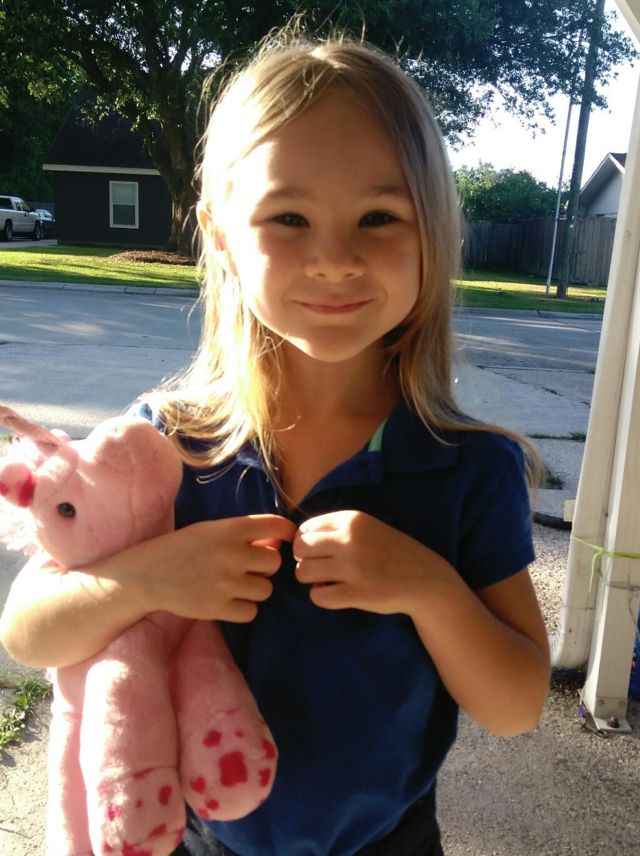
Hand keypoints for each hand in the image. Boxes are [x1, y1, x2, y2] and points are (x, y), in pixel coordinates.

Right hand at [143, 514, 295, 621]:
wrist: (148, 574)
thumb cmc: (184, 548)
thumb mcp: (212, 530)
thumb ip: (244, 534)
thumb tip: (279, 543)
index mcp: (231, 529)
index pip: (277, 526)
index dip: (286, 533)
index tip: (284, 540)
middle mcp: (231, 554)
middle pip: (275, 563)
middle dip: (264, 567)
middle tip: (246, 568)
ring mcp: (225, 583)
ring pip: (266, 590)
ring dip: (254, 589)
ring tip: (233, 585)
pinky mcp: (217, 608)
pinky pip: (251, 612)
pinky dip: (243, 608)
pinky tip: (227, 600)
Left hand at [293, 510, 448, 615]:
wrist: (426, 579)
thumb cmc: (391, 552)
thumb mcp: (367, 527)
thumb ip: (336, 529)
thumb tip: (297, 540)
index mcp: (351, 519)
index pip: (305, 528)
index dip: (308, 543)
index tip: (322, 553)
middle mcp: (349, 539)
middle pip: (299, 549)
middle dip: (304, 560)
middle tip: (322, 569)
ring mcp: (353, 567)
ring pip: (302, 572)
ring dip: (311, 580)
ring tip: (329, 581)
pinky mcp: (357, 593)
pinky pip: (317, 596)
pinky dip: (321, 597)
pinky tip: (337, 594)